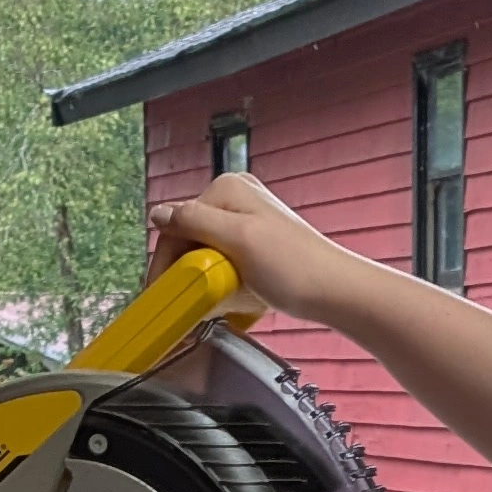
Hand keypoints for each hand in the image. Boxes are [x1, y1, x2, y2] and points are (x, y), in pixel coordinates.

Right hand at [150, 174, 357, 325]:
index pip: (176, 223)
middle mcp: (235, 198)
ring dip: (205, 279)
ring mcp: (247, 220)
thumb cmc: (294, 267)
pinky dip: (223, 281)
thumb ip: (194, 222)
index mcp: (226, 189)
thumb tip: (158, 213)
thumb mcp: (237, 239)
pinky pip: (225, 262)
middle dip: (186, 271)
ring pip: (205, 252)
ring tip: (214, 301)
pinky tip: (233, 296)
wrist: (335, 291)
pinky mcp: (256, 243)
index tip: (157, 292)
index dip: (165, 261)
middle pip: (189, 237)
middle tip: (184, 303)